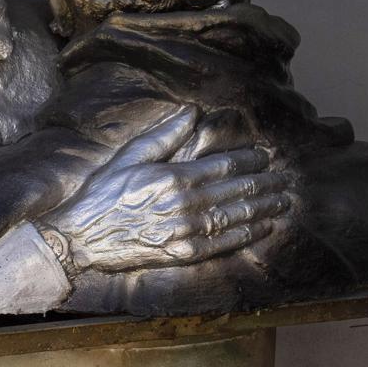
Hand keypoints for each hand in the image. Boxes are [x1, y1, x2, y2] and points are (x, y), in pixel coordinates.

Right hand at [42, 108, 291, 272]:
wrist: (81, 239)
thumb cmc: (102, 195)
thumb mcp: (129, 158)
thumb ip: (164, 136)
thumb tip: (192, 112)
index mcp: (174, 178)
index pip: (224, 167)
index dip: (249, 160)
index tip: (265, 156)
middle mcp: (185, 205)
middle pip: (237, 192)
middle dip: (265, 184)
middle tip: (285, 178)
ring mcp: (186, 232)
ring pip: (236, 217)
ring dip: (264, 208)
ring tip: (283, 200)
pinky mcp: (183, 254)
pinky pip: (224, 244)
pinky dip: (247, 234)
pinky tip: (263, 227)